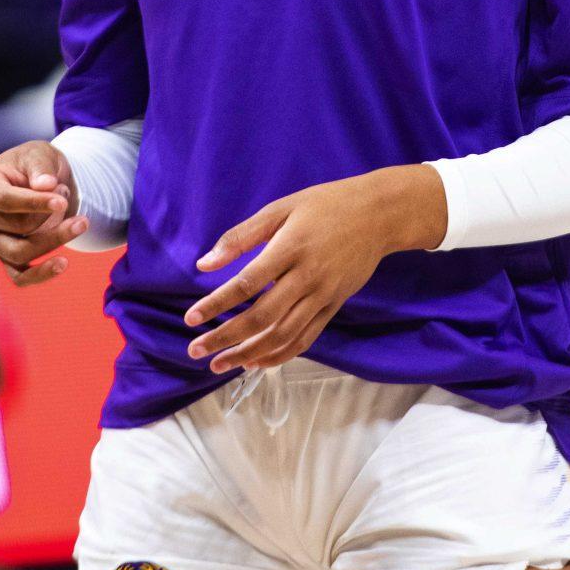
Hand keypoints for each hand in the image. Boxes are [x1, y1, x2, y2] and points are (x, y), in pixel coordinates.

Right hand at [0, 142, 86, 288]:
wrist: (43, 180)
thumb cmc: (36, 164)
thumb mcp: (40, 154)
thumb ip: (40, 167)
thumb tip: (44, 185)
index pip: (4, 200)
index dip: (35, 202)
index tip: (63, 201)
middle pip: (17, 227)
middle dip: (50, 214)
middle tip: (66, 195)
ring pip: (20, 253)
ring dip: (54, 239)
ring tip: (81, 222)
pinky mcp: (5, 257)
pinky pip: (19, 277)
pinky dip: (41, 274)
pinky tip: (63, 264)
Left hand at [185, 164, 446, 374]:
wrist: (378, 215)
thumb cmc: (324, 205)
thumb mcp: (280, 209)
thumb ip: (240, 237)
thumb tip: (203, 265)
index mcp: (290, 248)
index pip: (247, 284)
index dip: (216, 304)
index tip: (191, 319)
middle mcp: (307, 277)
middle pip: (262, 318)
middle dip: (226, 338)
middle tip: (196, 351)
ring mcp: (323, 296)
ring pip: (283, 335)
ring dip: (249, 354)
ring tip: (220, 364)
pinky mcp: (334, 306)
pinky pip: (305, 339)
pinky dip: (279, 355)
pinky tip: (256, 362)